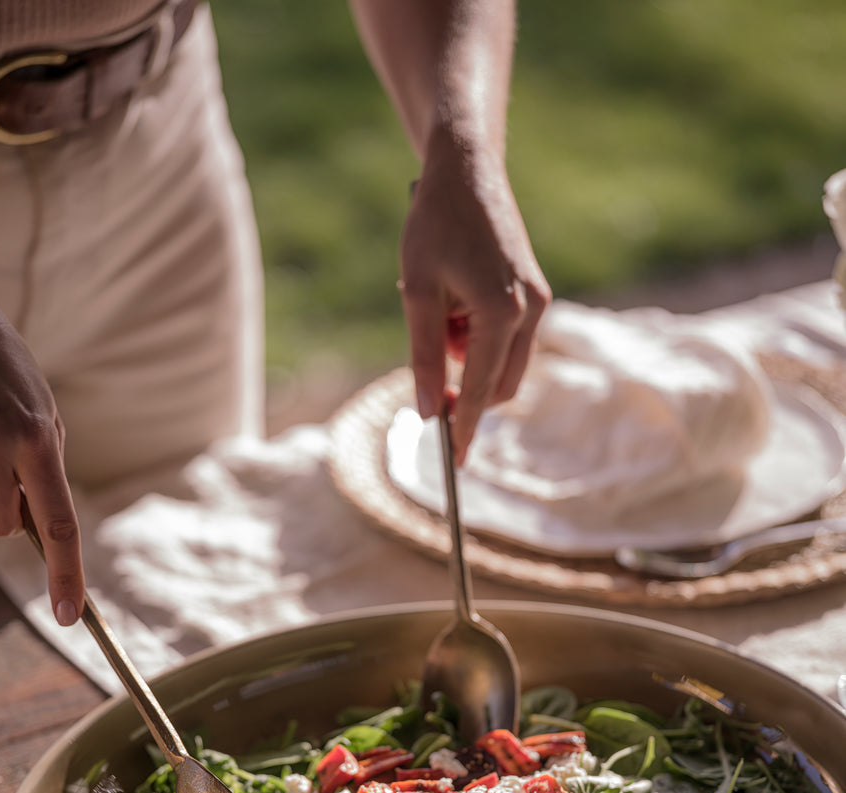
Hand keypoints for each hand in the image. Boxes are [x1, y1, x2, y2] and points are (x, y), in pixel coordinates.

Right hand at [0, 256, 83, 624]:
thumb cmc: (2, 363)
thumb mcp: (41, 409)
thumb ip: (43, 465)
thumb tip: (37, 524)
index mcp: (38, 438)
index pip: (58, 526)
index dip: (65, 575)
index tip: (71, 616)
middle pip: (0, 526)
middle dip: (4, 511)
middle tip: (4, 468)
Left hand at [399, 132, 550, 463]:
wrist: (466, 169)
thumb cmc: (433, 224)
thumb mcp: (416, 293)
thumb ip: (423, 356)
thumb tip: (427, 410)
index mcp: (501, 312)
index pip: (481, 390)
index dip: (463, 428)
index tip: (452, 463)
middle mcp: (530, 311)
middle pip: (501, 386)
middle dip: (465, 390)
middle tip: (428, 371)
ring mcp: (538, 302)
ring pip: (504, 364)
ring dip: (469, 359)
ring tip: (439, 312)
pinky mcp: (536, 293)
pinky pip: (508, 339)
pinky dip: (478, 339)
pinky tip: (453, 302)